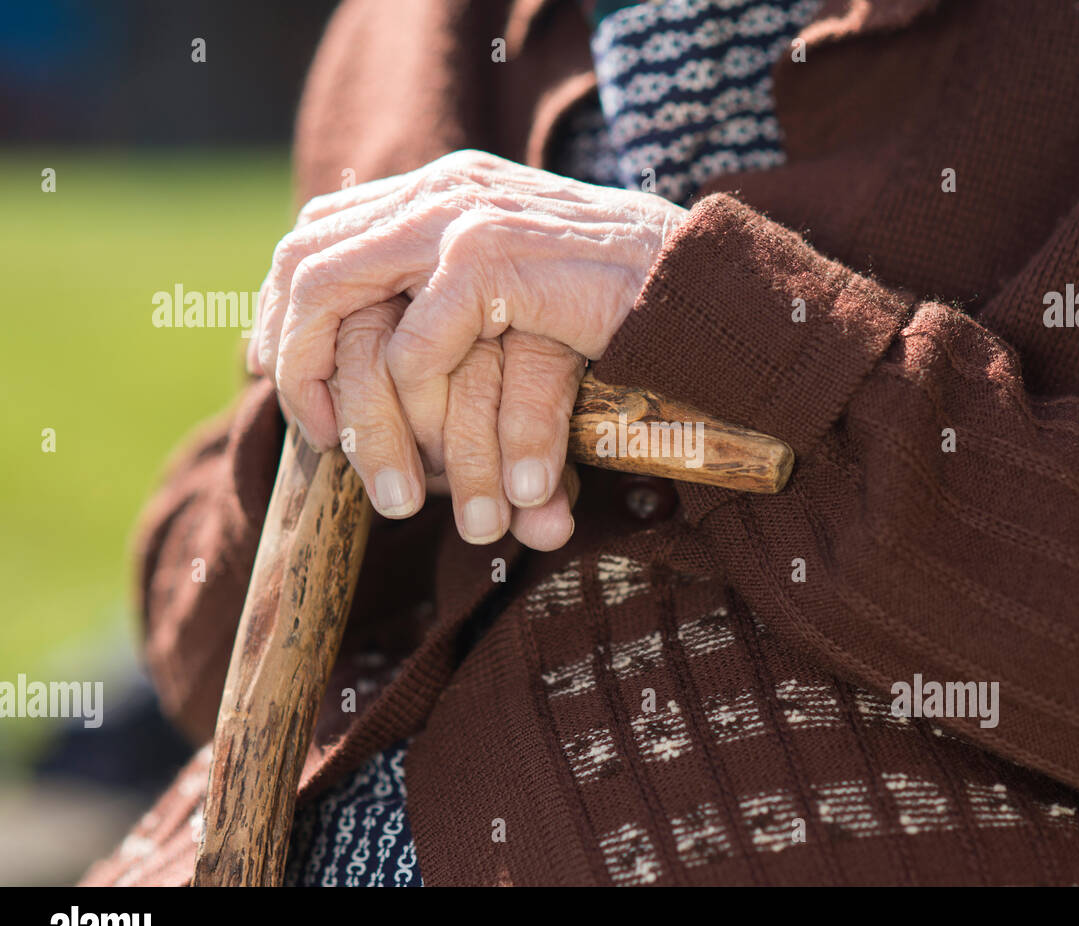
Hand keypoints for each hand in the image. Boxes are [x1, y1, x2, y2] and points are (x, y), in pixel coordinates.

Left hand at [249, 149, 686, 545]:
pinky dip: (430, 420)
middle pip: (305, 262)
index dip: (283, 309)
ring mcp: (462, 215)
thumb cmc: (623, 311)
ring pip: (339, 305)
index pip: (319, 233)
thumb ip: (455, 305)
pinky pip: (416, 349)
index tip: (280, 376)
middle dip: (294, 362)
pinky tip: (478, 469)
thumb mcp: (522, 297)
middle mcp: (441, 190)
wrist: (708, 292)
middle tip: (319, 440)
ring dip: (356, 412)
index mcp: (443, 191)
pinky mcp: (492, 256)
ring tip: (391, 491)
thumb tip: (381, 371)